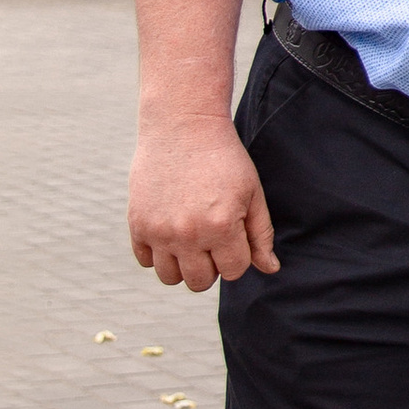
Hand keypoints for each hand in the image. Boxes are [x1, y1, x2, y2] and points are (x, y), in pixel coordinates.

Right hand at [128, 112, 278, 290]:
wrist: (183, 126)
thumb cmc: (224, 159)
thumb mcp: (252, 193)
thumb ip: (261, 234)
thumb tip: (270, 269)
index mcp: (221, 226)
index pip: (234, 271)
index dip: (238, 255)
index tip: (234, 232)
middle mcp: (187, 234)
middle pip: (200, 282)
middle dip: (211, 266)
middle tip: (213, 238)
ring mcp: (159, 231)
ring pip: (170, 278)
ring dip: (183, 265)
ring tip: (190, 238)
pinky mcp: (137, 224)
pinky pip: (145, 261)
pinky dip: (158, 253)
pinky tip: (170, 229)